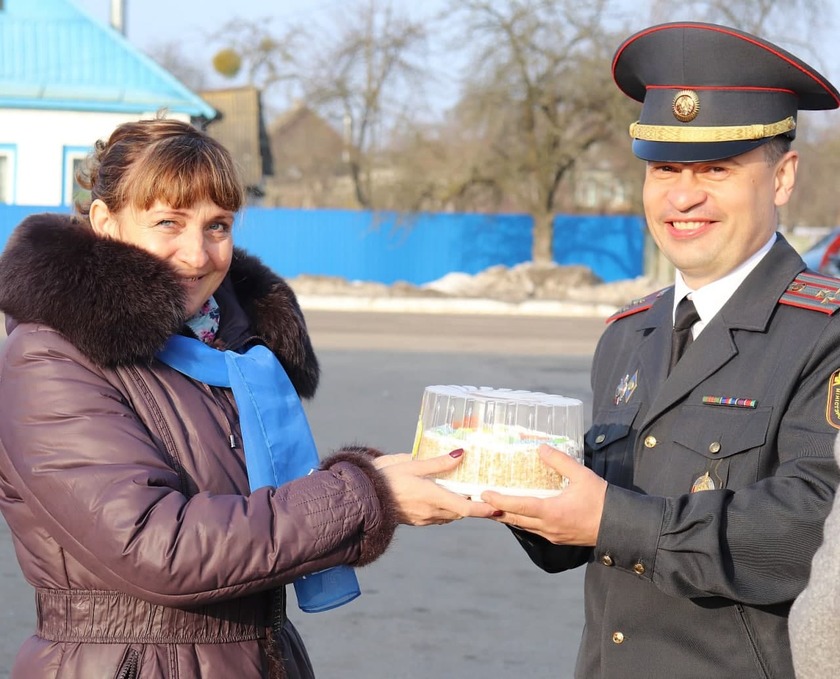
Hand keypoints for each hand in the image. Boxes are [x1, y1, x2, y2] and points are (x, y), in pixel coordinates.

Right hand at [375, 450, 497, 525]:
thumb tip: (461, 454)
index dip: (483, 509)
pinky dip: (447, 508)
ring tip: (467, 493)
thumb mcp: (412, 465)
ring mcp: (423, 519)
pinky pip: (438, 517)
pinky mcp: (416, 520)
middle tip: (485, 493)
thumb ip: (438, 462)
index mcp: (432, 497)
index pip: (465, 508)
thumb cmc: (385, 478)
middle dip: (473, 505)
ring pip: (450, 515)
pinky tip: (444, 496)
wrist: (363, 497)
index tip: (498, 508)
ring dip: (459, 507)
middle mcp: (431, 512)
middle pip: (460, 512)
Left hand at [481, 444, 606, 545]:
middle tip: (479, 501)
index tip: (484, 494)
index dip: (499, 500)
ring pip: (523, 526)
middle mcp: (548, 527)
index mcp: (551, 512)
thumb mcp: (582, 475)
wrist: (619, 526)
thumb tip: (541, 447)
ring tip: (492, 506)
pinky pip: (533, 530)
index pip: (518, 506)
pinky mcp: (558, 538)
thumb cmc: (602, 500)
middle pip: (514, 519)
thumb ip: (560, 461)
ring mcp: (552, 535)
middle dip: (495, 510)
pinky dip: (521, 521)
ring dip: (507, 516)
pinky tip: (518, 514)